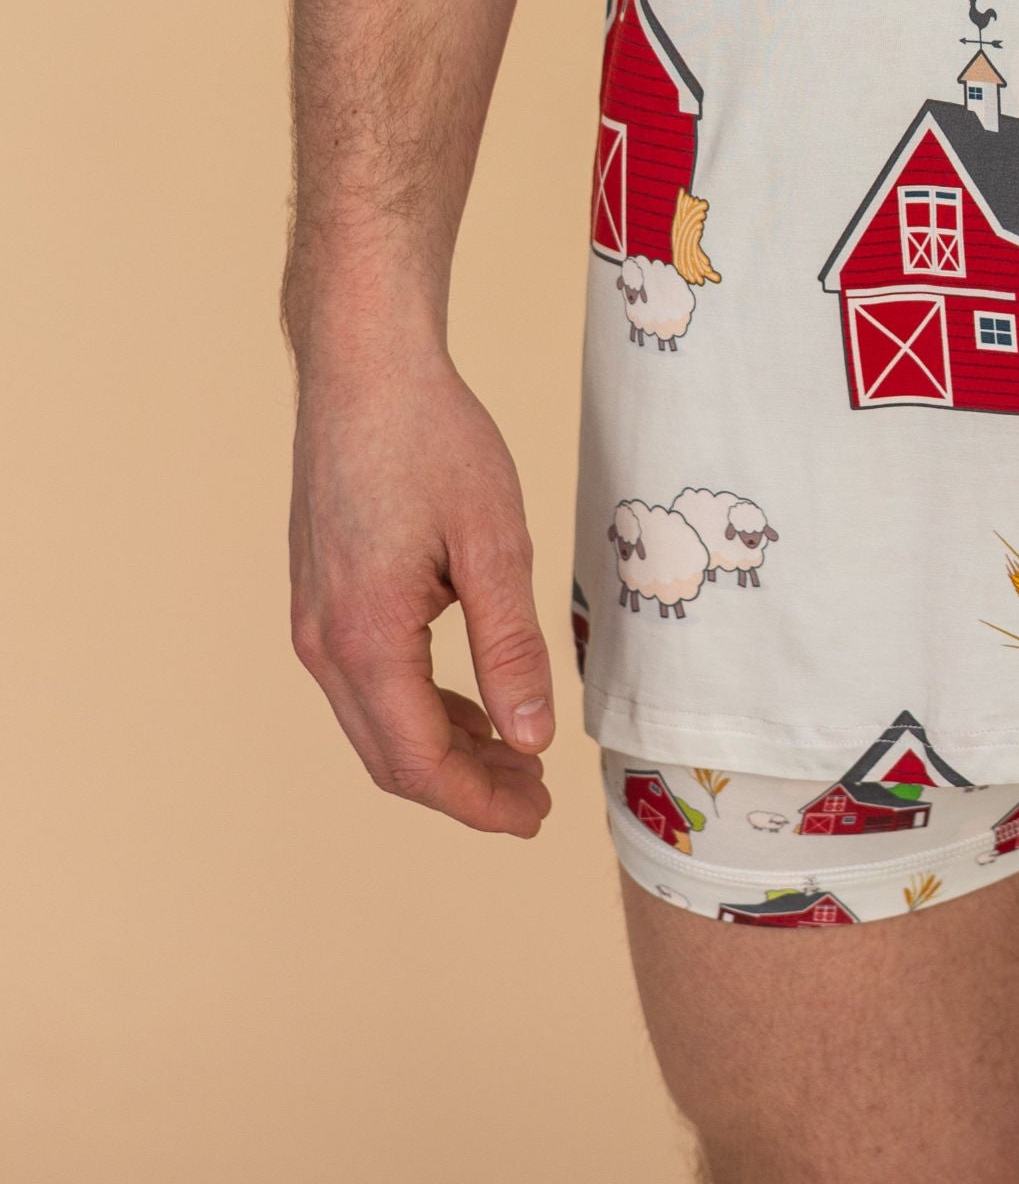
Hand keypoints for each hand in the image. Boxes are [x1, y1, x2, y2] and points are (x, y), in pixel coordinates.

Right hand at [290, 335, 556, 835]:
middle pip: (391, 757)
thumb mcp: (494, 541)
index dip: (480, 801)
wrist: (364, 367)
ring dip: (443, 751)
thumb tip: (532, 735)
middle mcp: (325, 642)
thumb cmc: (431, 439)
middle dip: (465, 789)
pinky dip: (419, 708)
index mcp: (367, 635)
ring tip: (516, 758)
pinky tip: (472, 705)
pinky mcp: (321, 598)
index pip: (420, 761)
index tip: (538, 816)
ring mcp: (314, 621)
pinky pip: (367, 683)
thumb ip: (510, 646)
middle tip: (536, 799)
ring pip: (376, 724)